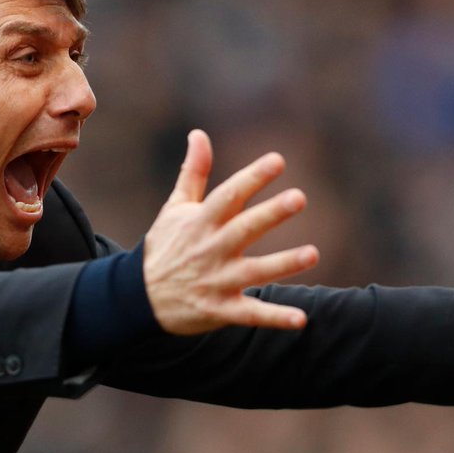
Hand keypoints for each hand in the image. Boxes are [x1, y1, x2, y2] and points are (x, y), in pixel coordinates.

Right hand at [143, 130, 319, 334]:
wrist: (139, 297)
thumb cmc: (166, 246)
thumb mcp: (175, 208)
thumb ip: (193, 172)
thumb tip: (199, 133)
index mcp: (200, 222)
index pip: (229, 195)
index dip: (253, 178)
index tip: (278, 161)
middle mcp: (210, 249)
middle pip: (244, 229)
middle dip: (271, 214)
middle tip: (299, 197)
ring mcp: (216, 281)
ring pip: (254, 272)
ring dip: (283, 264)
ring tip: (313, 254)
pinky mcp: (221, 310)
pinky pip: (251, 315)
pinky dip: (275, 318)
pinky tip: (301, 319)